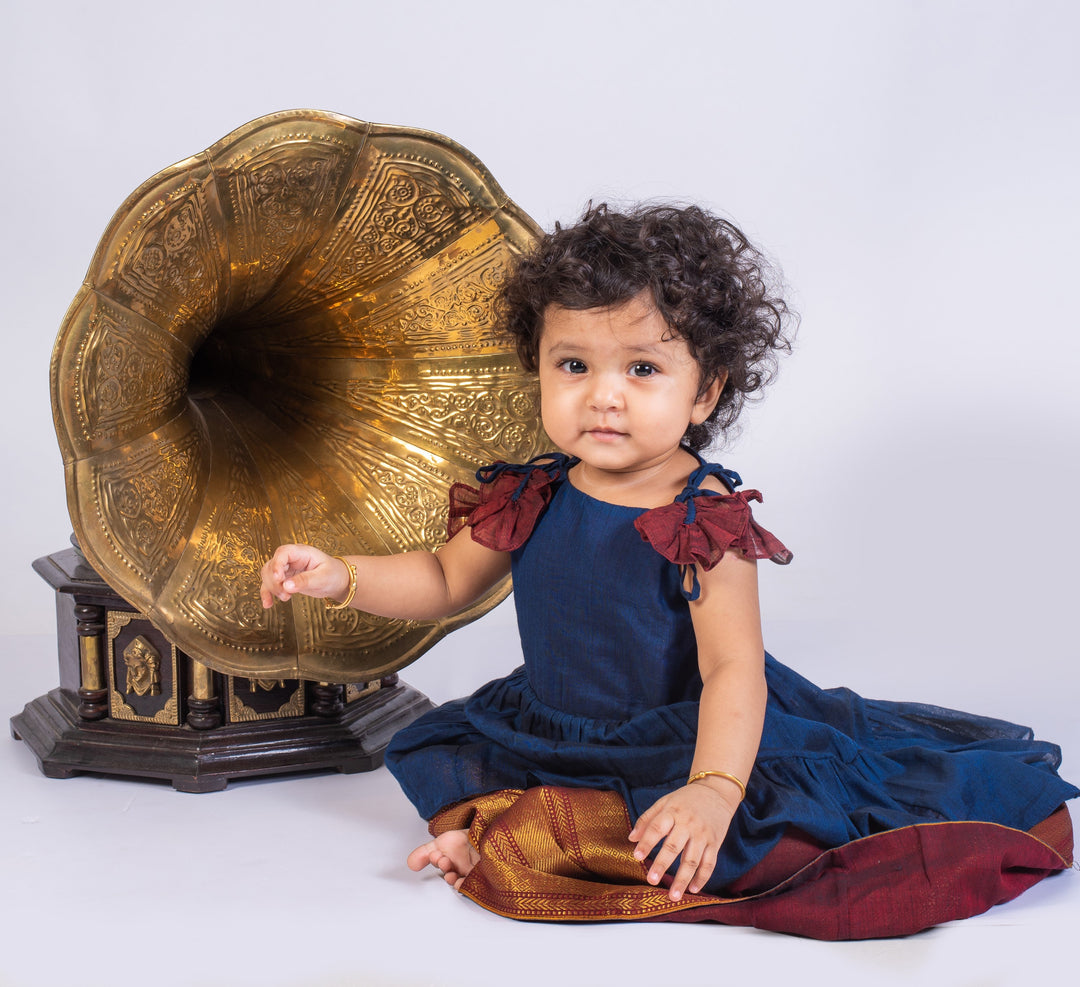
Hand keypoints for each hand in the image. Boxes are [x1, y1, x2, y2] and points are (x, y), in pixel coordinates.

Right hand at [259, 544, 349, 608]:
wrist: (338, 581)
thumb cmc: (333, 574)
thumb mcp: (323, 577)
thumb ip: (305, 580)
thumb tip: (286, 586)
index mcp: (302, 552)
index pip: (283, 552)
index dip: (277, 564)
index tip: (278, 578)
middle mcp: (291, 559)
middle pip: (272, 565)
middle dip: (275, 581)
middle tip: (285, 595)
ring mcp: (287, 569)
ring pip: (268, 575)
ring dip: (272, 588)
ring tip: (285, 598)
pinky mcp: (285, 579)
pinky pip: (271, 585)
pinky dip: (268, 594)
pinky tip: (268, 604)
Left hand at [628, 782, 738, 900]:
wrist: (716, 792)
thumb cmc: (685, 800)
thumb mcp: (664, 802)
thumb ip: (647, 819)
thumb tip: (631, 838)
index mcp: (673, 812)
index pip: (657, 828)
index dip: (647, 842)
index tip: (637, 856)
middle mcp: (688, 824)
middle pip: (674, 846)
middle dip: (662, 864)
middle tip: (652, 880)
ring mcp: (703, 835)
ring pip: (692, 860)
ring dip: (683, 879)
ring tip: (673, 896)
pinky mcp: (715, 843)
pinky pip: (709, 863)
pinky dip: (702, 878)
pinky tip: (693, 890)